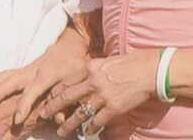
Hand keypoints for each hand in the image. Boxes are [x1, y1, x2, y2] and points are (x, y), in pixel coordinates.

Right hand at [0, 39, 88, 126]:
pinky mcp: (24, 68)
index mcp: (47, 75)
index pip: (33, 92)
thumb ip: (66, 101)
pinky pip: (7, 73)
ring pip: (8, 76)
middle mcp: (34, 71)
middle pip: (14, 81)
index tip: (17, 119)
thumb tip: (60, 119)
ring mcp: (28, 68)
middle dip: (1, 92)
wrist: (71, 45)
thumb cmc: (75, 66)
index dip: (25, 106)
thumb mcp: (75, 84)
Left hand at [38, 51, 157, 135]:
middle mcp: (93, 82)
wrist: (149, 71)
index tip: (49, 99)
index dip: (55, 92)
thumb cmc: (130, 64)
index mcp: (90, 68)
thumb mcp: (106, 62)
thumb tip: (84, 79)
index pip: (67, 81)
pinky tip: (88, 132)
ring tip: (61, 131)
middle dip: (53, 107)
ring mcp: (102, 96)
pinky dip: (91, 128)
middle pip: (67, 97)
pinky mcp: (113, 108)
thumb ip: (94, 71)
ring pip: (79, 113)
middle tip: (43, 114)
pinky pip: (97, 121)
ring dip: (69, 124)